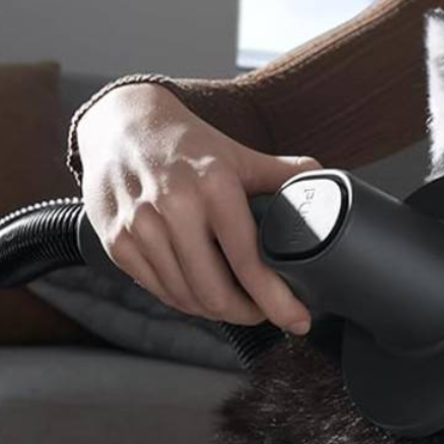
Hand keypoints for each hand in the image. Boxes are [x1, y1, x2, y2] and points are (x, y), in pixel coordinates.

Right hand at [75, 82, 321, 334]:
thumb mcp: (240, 154)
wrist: (123, 123)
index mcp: (214, 186)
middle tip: (266, 312)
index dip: (277, 301)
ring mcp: (140, 228)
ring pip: (186, 298)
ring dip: (217, 312)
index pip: (249, 262)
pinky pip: (159, 291)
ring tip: (238, 303)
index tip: (297, 319)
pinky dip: (186, 300)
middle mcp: (173, 207)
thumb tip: (326, 184)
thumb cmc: (188, 143)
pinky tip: (202, 291)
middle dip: (249, 314)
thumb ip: (282, 174)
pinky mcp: (117, 243)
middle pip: (215, 293)